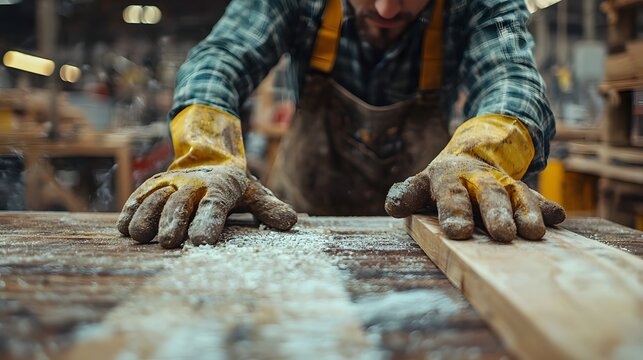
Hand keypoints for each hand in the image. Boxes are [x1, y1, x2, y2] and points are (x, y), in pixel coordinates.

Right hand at [117, 165, 296, 247]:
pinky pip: (139, 197)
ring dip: (146, 217)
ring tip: (140, 237)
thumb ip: (269, 208)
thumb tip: (291, 222)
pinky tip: (124, 228)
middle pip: (180, 203)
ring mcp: (170, 183)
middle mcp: (192, 184)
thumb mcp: (254, 192)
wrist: (206, 152)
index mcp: (220, 186)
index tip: (203, 241)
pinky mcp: (152, 186)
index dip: (209, 222)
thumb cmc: (233, 183)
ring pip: (155, 198)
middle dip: (173, 222)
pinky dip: (130, 211)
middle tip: (169, 243)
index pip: (215, 205)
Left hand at [385, 114, 564, 241]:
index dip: (454, 211)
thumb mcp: (420, 185)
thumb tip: (393, 206)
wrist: (471, 155)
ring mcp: (502, 183)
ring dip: (525, 212)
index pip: (450, 194)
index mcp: (448, 178)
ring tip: (534, 233)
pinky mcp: (521, 191)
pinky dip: (546, 208)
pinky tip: (558, 217)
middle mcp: (477, 178)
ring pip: (515, 194)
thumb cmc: (440, 184)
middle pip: (488, 193)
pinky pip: (535, 198)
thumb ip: (405, 195)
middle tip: (502, 235)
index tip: (458, 232)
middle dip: (495, 213)